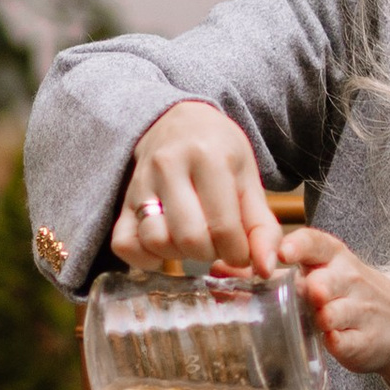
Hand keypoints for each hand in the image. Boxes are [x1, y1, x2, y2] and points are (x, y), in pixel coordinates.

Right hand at [114, 100, 280, 275]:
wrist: (179, 121)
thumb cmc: (220, 152)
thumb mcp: (249, 179)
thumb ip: (262, 226)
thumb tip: (266, 268)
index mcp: (208, 157)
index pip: (223, 227)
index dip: (238, 252)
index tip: (241, 250)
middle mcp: (168, 166)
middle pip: (189, 238)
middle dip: (211, 253)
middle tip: (218, 243)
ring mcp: (140, 183)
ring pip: (156, 241)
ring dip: (179, 255)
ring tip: (193, 242)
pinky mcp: (122, 199)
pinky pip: (124, 243)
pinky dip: (144, 257)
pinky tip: (166, 247)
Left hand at [281, 226, 389, 387]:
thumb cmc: (351, 297)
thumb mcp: (325, 274)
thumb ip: (280, 273)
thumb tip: (221, 270)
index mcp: (335, 258)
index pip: (315, 243)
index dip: (297, 246)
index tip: (282, 253)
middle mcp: (350, 280)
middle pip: (324, 282)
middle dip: (315, 290)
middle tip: (311, 296)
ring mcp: (361, 311)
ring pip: (333, 314)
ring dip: (322, 319)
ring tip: (321, 322)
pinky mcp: (365, 341)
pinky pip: (342, 343)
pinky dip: (334, 344)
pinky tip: (334, 341)